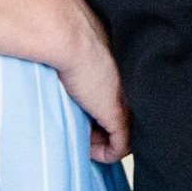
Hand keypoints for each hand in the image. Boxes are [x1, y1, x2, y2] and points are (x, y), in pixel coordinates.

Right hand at [52, 0, 130, 162]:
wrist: (68, 35)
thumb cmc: (66, 38)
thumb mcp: (74, 54)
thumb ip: (77, 67)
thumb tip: (64, 75)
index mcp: (119, 71)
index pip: (120, 101)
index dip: (103, 115)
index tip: (86, 120)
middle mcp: (127, 87)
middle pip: (123, 120)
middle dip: (103, 131)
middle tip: (84, 133)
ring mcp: (124, 101)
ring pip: (123, 136)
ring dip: (102, 144)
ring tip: (84, 142)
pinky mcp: (117, 115)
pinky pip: (120, 148)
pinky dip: (106, 155)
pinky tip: (90, 151)